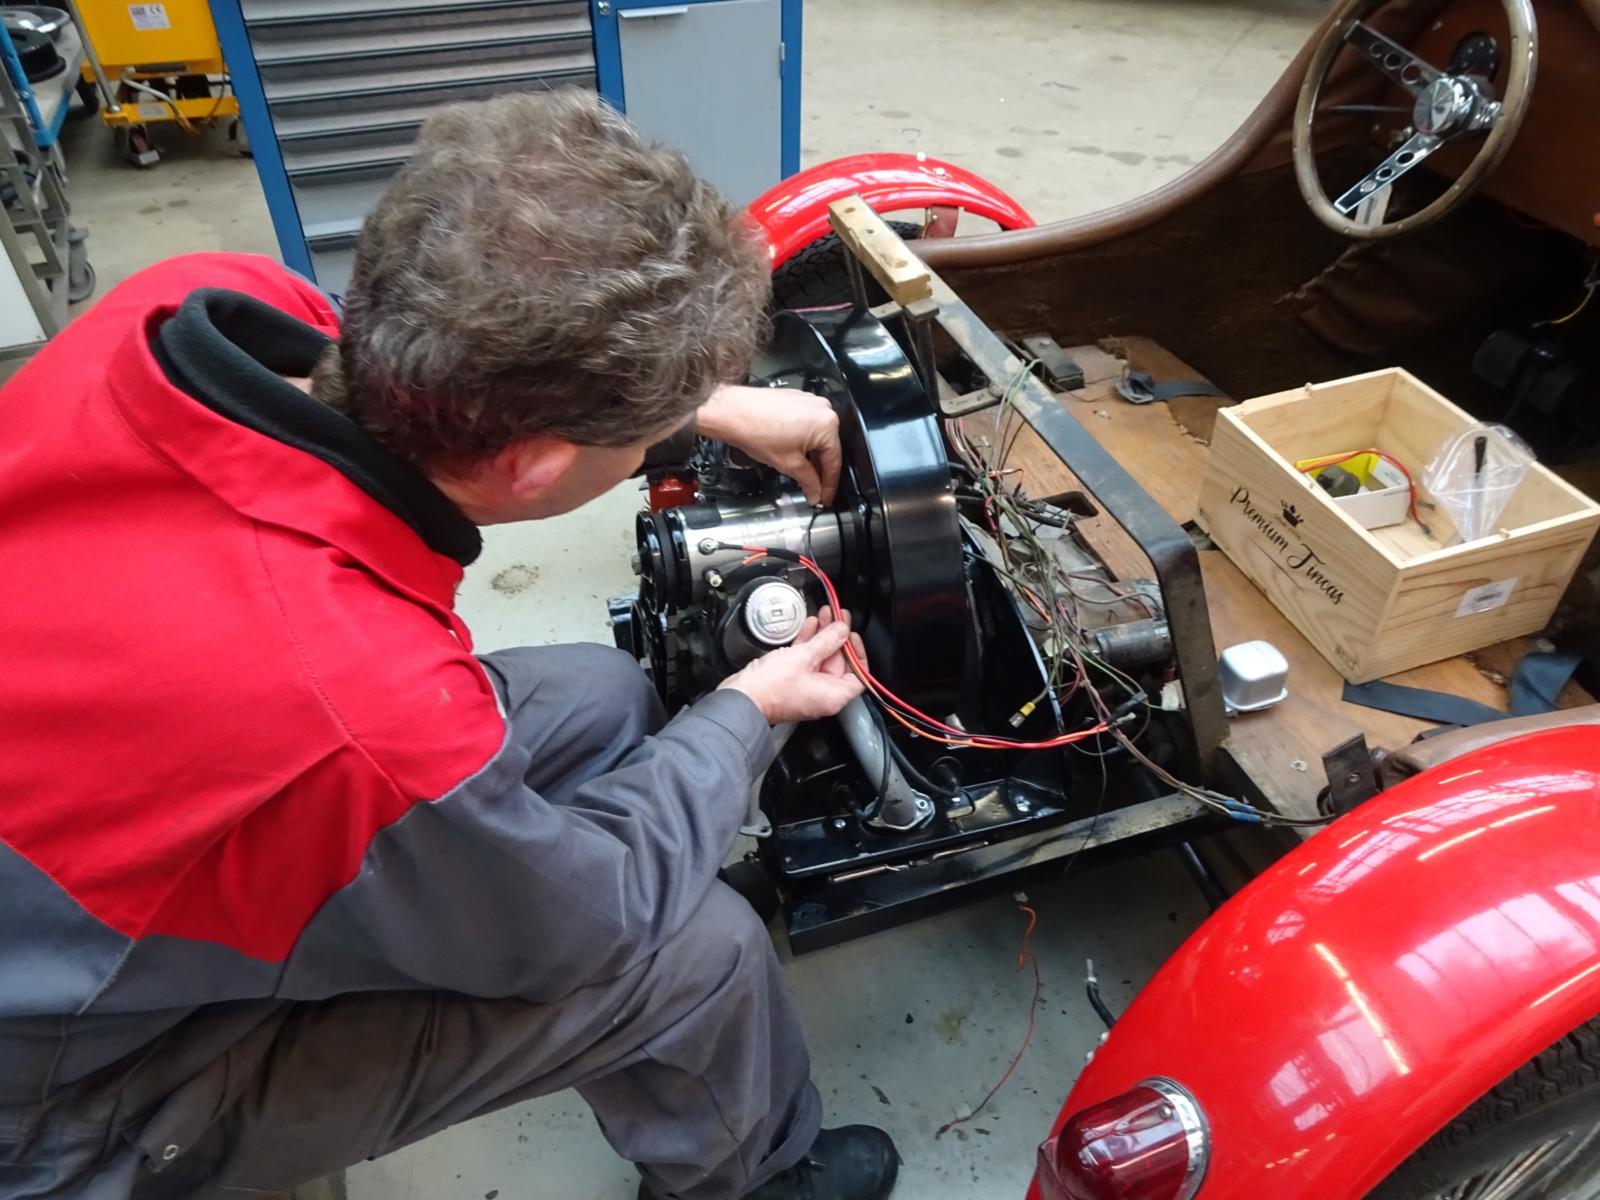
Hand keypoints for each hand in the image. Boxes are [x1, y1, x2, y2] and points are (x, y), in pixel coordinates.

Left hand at [697, 384, 842, 504]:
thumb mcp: (789, 464)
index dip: (830, 485)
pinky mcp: (798, 400)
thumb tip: (816, 492)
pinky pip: (809, 425)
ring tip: (805, 476)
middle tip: (816, 491)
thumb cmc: (756, 430)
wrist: (733, 412)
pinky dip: (805, 442)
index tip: (825, 497)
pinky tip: (798, 456)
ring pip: (818, 437)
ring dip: (813, 457)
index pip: (834, 461)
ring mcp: (811, 402)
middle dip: (821, 472)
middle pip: (828, 448)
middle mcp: (824, 409)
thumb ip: (808, 481)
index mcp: (827, 424)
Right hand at [719, 606, 866, 723]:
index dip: (858, 654)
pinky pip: (805, 660)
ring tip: (825, 615)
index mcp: (832, 696)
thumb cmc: (770, 689)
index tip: (852, 636)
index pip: (857, 676)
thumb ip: (826, 641)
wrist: (741, 698)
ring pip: (821, 658)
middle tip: (839, 617)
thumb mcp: (804, 657)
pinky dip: (808, 644)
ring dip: (823, 636)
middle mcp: (822, 694)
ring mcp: (806, 687)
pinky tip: (810, 626)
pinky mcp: (791, 680)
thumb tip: (842, 631)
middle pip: (839, 663)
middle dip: (837, 637)